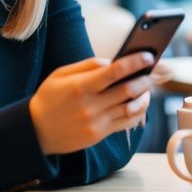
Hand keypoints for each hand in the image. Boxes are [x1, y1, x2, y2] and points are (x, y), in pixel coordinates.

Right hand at [29, 54, 154, 154]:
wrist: (35, 131)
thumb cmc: (49, 98)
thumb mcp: (60, 74)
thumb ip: (87, 65)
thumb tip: (112, 61)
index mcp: (81, 86)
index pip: (114, 71)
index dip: (135, 62)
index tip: (149, 56)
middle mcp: (90, 105)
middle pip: (128, 90)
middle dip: (146, 79)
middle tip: (156, 72)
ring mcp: (96, 122)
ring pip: (131, 108)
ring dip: (145, 97)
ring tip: (148, 88)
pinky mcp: (99, 135)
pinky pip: (126, 123)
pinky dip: (138, 113)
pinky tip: (139, 104)